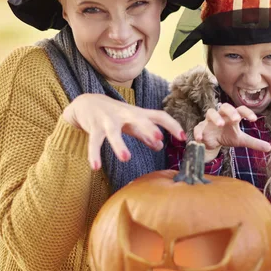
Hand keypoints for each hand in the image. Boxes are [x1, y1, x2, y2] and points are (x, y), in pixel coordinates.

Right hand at [62, 94, 185, 168]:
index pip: (159, 116)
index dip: (172, 125)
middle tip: (159, 138)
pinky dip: (94, 154)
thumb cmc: (115, 114)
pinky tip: (96, 167)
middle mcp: (125, 114)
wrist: (87, 103)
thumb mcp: (132, 123)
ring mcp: (108, 120)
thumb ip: (145, 134)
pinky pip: (94, 141)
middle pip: (139, 118)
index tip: (183, 138)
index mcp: (138, 114)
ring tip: (126, 158)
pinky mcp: (93, 127)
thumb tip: (160, 147)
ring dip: (119, 144)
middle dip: (148, 127)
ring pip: (114, 131)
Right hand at [193, 103, 270, 161]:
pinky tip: (201, 139)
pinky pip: (198, 127)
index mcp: (232, 116)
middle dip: (230, 111)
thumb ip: (254, 143)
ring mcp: (209, 121)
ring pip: (210, 112)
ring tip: (221, 124)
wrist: (211, 142)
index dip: (247, 112)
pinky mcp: (200, 128)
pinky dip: (198, 132)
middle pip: (224, 106)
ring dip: (215, 117)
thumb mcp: (240, 140)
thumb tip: (270, 148)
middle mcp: (221, 115)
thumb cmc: (226, 136)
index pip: (240, 109)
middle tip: (237, 119)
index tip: (254, 120)